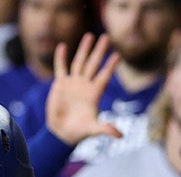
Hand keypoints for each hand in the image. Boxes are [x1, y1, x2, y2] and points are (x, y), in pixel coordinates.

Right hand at [44, 32, 120, 146]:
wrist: (62, 133)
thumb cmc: (79, 132)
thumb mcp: (93, 130)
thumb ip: (105, 129)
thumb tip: (120, 135)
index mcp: (95, 93)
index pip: (105, 76)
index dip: (110, 66)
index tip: (117, 55)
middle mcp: (85, 85)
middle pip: (94, 64)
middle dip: (99, 51)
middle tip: (106, 37)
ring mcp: (73, 83)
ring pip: (79, 62)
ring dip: (84, 49)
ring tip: (89, 35)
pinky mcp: (60, 84)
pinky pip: (61, 68)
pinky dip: (61, 58)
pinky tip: (63, 46)